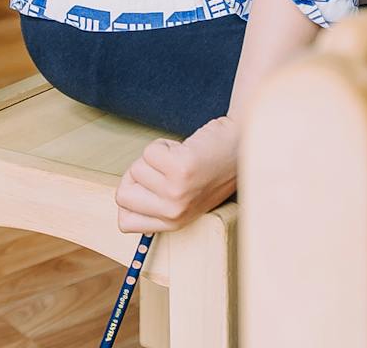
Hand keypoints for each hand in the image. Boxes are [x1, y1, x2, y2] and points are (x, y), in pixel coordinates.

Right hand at [115, 116, 238, 232]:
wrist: (243, 145)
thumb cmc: (212, 167)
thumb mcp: (187, 198)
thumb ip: (158, 204)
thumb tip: (124, 199)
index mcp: (173, 223)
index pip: (125, 221)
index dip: (131, 197)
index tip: (150, 184)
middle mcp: (174, 212)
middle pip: (123, 194)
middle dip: (138, 174)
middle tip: (164, 168)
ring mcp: (176, 192)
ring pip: (136, 168)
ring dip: (156, 157)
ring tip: (181, 157)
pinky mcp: (181, 169)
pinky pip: (149, 151)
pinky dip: (163, 144)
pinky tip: (184, 149)